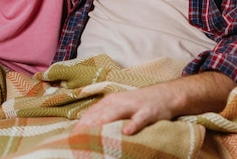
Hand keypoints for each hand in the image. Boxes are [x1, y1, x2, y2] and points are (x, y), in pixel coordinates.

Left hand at [74, 72, 235, 134]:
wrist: (167, 95)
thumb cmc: (141, 104)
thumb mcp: (121, 107)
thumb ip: (105, 115)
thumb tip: (87, 128)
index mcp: (111, 101)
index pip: (91, 114)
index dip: (80, 126)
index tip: (70, 139)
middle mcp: (119, 102)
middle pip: (99, 114)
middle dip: (87, 127)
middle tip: (76, 140)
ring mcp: (134, 106)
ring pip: (115, 114)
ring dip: (103, 124)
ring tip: (92, 135)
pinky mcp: (148, 112)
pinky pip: (139, 119)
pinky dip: (133, 125)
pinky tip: (126, 132)